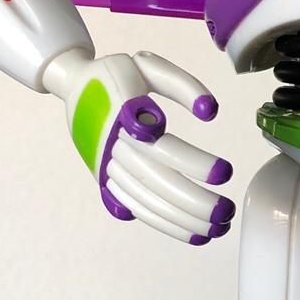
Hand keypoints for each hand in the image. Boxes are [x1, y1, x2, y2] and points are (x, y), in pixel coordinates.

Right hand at [44, 48, 233, 244]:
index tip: (226, 172)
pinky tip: (193, 234)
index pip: (163, 148)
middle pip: (157, 182)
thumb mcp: (148, 65)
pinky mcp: (105, 181)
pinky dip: (165, 223)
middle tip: (228, 212)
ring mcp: (107, 167)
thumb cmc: (117, 74)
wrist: (71, 86)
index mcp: (124, 117)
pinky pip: (135, 207)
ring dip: (183, 219)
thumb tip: (210, 112)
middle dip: (194, 202)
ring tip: (218, 229)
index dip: (194, 163)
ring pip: (147, 200)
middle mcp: (113, 147)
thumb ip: (182, 85)